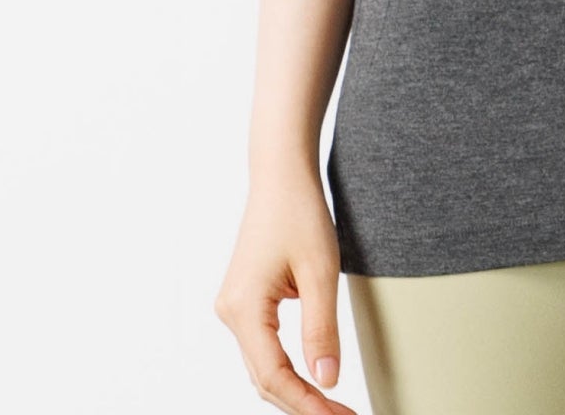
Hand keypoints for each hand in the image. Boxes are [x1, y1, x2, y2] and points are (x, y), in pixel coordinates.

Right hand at [214, 171, 356, 414]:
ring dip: (296, 389)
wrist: (281, 173)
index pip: (274, 377)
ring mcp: (234, 307)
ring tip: (334, 407)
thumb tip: (328, 382)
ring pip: (264, 366)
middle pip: (265, 378)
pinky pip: (264, 347)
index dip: (307, 405)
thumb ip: (322, 329)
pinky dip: (288, 367)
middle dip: (303, 404)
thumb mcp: (321, 271)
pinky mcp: (245, 300)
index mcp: (244, 309)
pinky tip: (314, 377)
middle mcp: (230, 313)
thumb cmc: (300, 212)